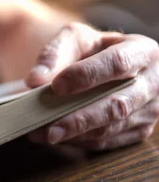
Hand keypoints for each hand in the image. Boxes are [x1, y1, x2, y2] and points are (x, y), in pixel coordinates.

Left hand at [26, 22, 158, 150]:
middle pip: (117, 105)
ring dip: (75, 134)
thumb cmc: (89, 49)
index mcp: (142, 51)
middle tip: (48, 127)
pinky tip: (55, 138)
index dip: (87, 76)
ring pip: (112, 128)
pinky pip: (108, 142)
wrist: (101, 65)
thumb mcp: (73, 39)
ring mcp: (149, 110)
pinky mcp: (139, 131)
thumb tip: (35, 80)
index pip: (118, 64)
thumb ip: (54, 53)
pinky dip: (79, 142)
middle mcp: (153, 82)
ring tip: (43, 133)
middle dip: (80, 118)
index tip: (56, 86)